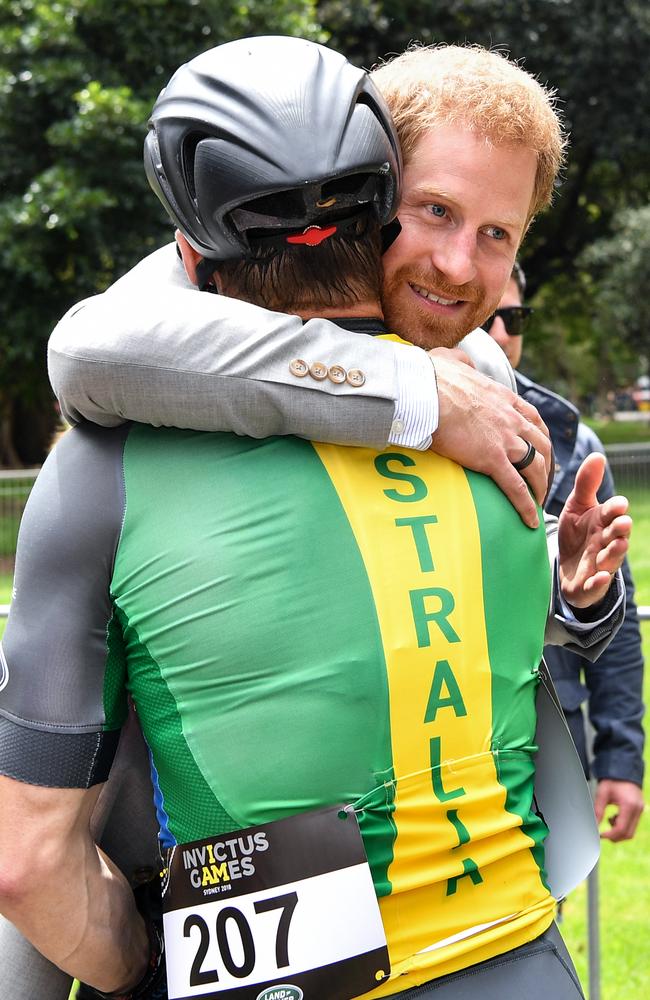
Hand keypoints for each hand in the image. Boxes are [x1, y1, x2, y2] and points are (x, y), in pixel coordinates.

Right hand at [429, 348, 551, 527]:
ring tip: (538, 503)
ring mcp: (505, 440)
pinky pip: (516, 488)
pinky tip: (530, 520)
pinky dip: (527, 506)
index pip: (532, 418)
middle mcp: (511, 418)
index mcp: (502, 397)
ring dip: (540, 487)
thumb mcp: (451, 361)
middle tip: (541, 479)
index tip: (539, 447)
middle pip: (541, 445)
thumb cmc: (430, 377)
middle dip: (546, 464)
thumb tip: (454, 360)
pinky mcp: (492, 459)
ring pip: (535, 468)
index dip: (539, 435)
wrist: (425, 391)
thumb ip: (459, 362)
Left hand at [558, 452, 631, 607]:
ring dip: (615, 553)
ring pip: (612, 558)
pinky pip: (597, 584)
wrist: (567, 568)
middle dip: (620, 530)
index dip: (616, 509)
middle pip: (617, 535)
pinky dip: (599, 581)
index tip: (618, 504)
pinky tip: (599, 576)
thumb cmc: (577, 534)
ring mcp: (601, 563)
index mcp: (603, 522)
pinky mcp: (591, 583)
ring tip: (616, 546)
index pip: (613, 513)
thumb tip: (597, 455)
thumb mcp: (577, 508)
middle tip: (622, 523)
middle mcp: (606, 542)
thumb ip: (586, 484)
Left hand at [594, 779, 643, 841]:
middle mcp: (637, 809)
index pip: (621, 829)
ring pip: (631, 831)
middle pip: (628, 834)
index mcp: (629, 805)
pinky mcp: (639, 810)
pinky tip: (614, 817)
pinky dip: (623, 826)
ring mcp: (640, 810)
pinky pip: (633, 825)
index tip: (600, 835)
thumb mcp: (602, 793)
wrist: (623, 769)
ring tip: (609, 819)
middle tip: (603, 833)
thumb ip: (598, 810)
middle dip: (615, 836)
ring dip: (619, 831)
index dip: (610, 835)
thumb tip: (594, 825)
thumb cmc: (612, 779)